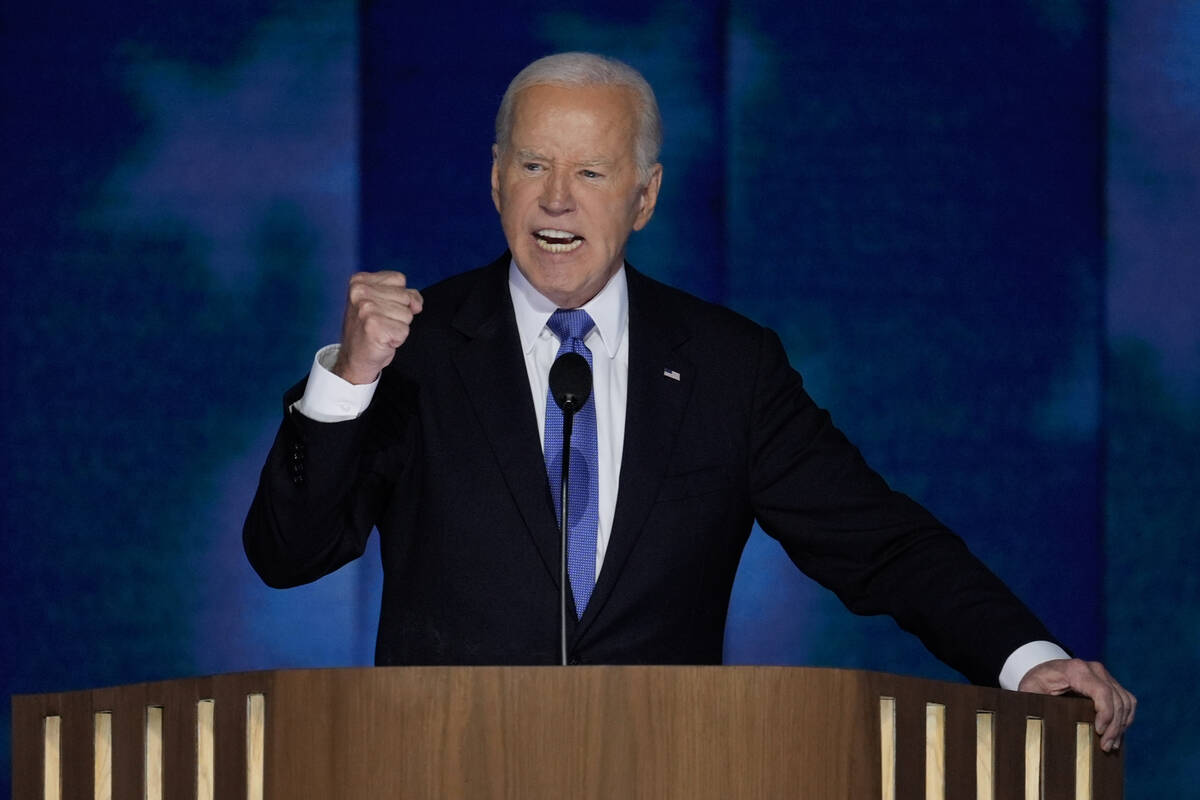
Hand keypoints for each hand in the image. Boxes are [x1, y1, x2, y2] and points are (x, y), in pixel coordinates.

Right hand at [332, 271, 423, 383]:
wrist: (355, 358)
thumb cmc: (369, 329)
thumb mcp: (383, 302)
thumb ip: (404, 294)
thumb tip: (416, 304)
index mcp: (359, 281)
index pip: (399, 279)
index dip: (397, 297)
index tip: (381, 309)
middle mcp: (360, 292)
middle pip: (405, 297)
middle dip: (398, 313)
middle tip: (381, 322)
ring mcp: (366, 309)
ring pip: (407, 314)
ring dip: (398, 326)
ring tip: (381, 331)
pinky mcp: (374, 327)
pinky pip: (404, 330)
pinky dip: (397, 339)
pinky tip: (382, 340)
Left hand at [1018, 658, 1134, 751]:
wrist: (1043, 669)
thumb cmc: (1037, 681)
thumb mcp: (1030, 689)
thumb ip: (1035, 702)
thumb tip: (1041, 721)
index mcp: (1076, 670)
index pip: (1102, 692)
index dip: (1106, 714)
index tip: (1099, 732)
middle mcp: (1095, 669)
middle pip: (1117, 700)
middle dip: (1114, 726)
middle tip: (1105, 746)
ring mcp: (1105, 675)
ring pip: (1125, 702)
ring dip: (1122, 725)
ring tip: (1111, 744)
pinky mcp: (1110, 683)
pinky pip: (1127, 701)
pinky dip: (1125, 719)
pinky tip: (1116, 734)